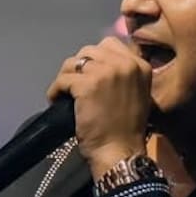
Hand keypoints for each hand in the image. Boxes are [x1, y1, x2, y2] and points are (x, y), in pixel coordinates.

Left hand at [46, 37, 151, 176]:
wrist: (120, 151)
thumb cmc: (127, 130)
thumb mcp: (136, 94)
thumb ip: (124, 75)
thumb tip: (99, 64)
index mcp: (140, 65)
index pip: (109, 45)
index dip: (94, 58)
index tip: (87, 74)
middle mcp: (125, 63)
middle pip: (89, 50)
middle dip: (79, 67)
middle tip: (74, 84)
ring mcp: (106, 72)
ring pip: (74, 62)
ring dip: (65, 77)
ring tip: (64, 93)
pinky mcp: (87, 84)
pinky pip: (63, 79)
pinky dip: (55, 90)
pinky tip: (55, 100)